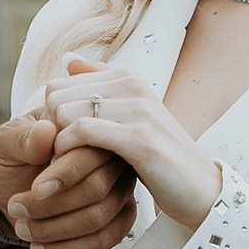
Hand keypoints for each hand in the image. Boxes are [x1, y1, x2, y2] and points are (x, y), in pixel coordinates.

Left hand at [0, 110, 134, 248]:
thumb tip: (45, 132)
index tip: (35, 189)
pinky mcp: (119, 214)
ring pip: (101, 216)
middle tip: (19, 208)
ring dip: (57, 230)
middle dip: (53, 207)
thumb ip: (23, 138)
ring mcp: (118, 186)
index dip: (65, 175)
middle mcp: (109, 155)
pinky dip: (72, 248)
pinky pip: (108, 237)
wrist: (4, 189)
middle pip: (98, 188)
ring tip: (25, 229)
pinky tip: (44, 247)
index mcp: (86, 128)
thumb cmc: (10, 160)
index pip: (90, 151)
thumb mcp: (5, 143)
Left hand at [50, 60, 221, 230]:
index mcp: (127, 77)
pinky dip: (66, 153)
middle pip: (56, 95)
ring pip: (65, 112)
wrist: (199, 189)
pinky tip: (70, 171)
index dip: (49, 118)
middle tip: (57, 159)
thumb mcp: (129, 116)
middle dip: (49, 130)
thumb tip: (67, 59)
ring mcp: (137, 109)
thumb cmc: (158, 157)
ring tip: (63, 167)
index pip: (60, 84)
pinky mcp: (139, 138)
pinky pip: (82, 132)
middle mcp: (132, 85)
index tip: (58, 146)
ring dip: (55, 145)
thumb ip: (98, 86)